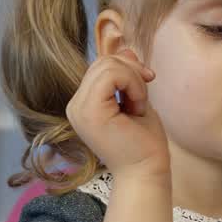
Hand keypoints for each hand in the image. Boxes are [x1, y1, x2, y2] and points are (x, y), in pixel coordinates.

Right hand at [66, 49, 169, 179]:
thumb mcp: (135, 98)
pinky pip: (111, 75)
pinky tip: (138, 107)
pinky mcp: (89, 111)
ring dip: (134, 80)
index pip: (100, 66)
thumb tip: (126, 48)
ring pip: (107, 65)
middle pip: (103, 61)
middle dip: (132, 71)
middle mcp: (75, 105)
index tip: (146, 84)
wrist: (146, 172)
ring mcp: (79, 108)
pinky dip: (133, 84)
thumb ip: (127, 74)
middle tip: (144, 98)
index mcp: (83, 103)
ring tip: (139, 106)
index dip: (127, 67)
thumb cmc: (143, 143)